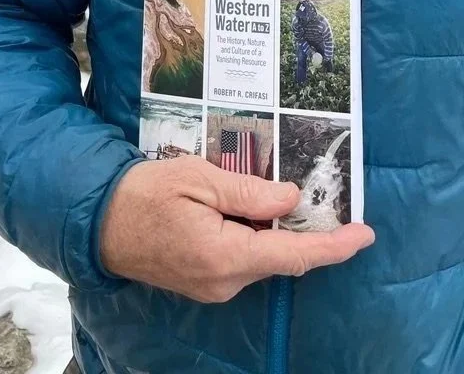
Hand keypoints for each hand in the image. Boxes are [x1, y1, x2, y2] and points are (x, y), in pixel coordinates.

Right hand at [99, 156, 373, 302]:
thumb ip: (249, 191)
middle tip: (315, 192)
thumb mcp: (199, 177)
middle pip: (281, 256)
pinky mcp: (205, 284)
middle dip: (302, 228)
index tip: (365, 234)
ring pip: (262, 257)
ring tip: (258, 189)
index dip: (333, 246)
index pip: (294, 255)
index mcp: (225, 255)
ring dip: (272, 228)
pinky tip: (242, 209)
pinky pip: (243, 259)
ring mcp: (214, 288)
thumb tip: (291, 198)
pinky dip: (253, 236)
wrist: (98, 221)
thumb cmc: (145, 192)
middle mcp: (225, 282)